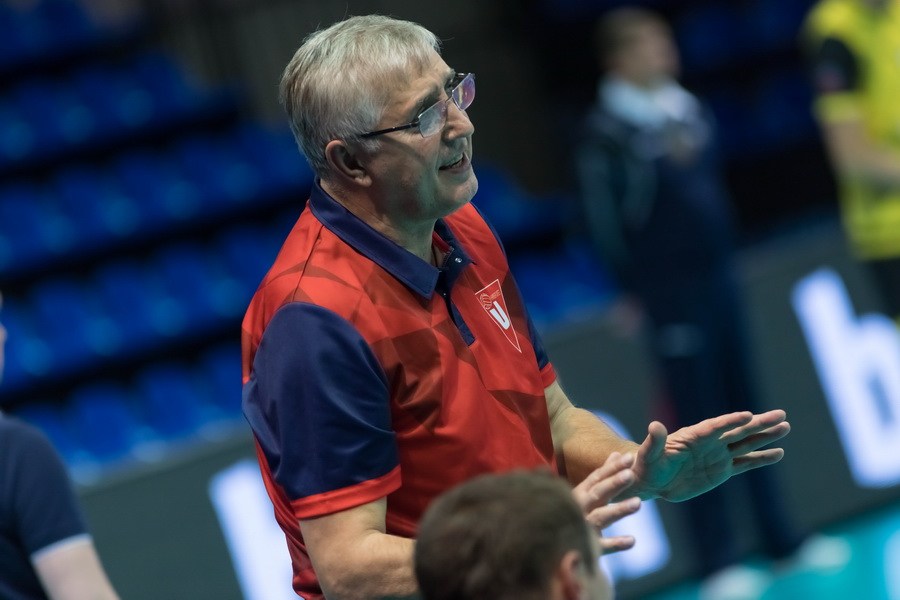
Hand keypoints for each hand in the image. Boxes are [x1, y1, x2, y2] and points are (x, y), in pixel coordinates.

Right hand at [572, 452, 641, 553]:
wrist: (550, 543)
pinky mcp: (587, 548)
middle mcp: (579, 507)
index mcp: (579, 493)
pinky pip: (602, 546)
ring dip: (618, 510)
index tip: (630, 457)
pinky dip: (616, 544)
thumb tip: (616, 453)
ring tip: (638, 503)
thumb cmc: (571, 513)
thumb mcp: (585, 492)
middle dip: (614, 484)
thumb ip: (602, 475)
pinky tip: (632, 540)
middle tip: (631, 474)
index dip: (613, 467)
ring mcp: (583, 527)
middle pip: (598, 494)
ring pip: (601, 517)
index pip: (596, 478)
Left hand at [630, 409, 789, 501]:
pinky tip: (778, 452)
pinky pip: (745, 463)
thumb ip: (654, 441)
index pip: (716, 427)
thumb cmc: (646, 466)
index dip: (731, 421)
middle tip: (781, 415)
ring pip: (746, 444)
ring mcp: (718, 455)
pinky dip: (761, 458)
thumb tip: (654, 425)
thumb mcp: (648, 455)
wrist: (651, 481)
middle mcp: (710, 443)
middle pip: (738, 431)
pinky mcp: (722, 470)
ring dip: (765, 436)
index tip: (748, 415)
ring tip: (785, 427)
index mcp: (693, 436)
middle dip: (759, 423)